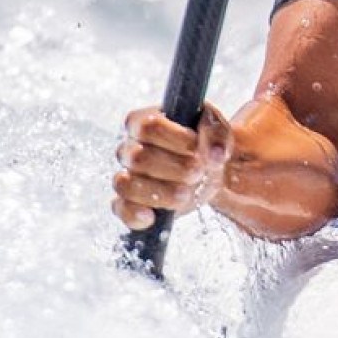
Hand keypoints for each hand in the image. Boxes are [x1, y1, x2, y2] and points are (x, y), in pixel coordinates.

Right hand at [112, 103, 232, 230]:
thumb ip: (216, 134)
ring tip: (185, 194)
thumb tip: (215, 155)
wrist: (206, 170)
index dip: (174, 138)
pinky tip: (152, 217)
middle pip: (138, 157)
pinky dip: (134, 215)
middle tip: (198, 172)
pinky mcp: (128, 202)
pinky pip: (121, 208)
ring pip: (126, 184)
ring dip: (160, 193)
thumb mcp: (215, 129)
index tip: (196, 146)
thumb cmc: (203, 142)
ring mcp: (126, 175)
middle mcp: (129, 148)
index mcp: (144, 121)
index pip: (148, 126)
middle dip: (174, 168)